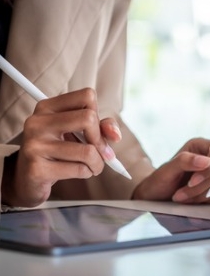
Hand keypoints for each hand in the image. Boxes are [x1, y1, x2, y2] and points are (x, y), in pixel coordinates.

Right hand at [1, 88, 119, 207]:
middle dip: (101, 141)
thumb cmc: (59, 151)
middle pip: (89, 118)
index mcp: (47, 107)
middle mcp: (38, 122)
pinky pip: (79, 169)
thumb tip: (115, 134)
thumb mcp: (80, 133)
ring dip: (98, 163)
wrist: (28, 178)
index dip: (98, 115)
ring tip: (92, 166)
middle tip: (100, 153)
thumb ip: (102, 127)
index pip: (87, 96)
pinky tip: (78, 172)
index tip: (96, 131)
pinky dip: (87, 173)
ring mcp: (35, 145)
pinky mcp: (37, 169)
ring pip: (88, 150)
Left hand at [132, 138, 209, 202]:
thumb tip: (207, 161)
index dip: (209, 171)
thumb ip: (184, 161)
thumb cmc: (158, 181)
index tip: (191, 182)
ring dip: (203, 196)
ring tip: (182, 197)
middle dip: (203, 187)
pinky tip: (191, 201)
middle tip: (180, 195)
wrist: (156, 196)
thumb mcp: (167, 170)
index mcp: (202, 145)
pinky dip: (207, 201)